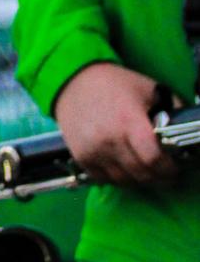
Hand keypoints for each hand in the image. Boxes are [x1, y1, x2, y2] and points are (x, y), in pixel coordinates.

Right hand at [53, 62, 179, 186]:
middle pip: (141, 174)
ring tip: (143, 168)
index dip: (168, 168)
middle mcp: (109, 139)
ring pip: (124, 181)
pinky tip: (122, 164)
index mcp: (129, 121)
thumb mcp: (148, 89)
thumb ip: (172, 109)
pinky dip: (116, 176)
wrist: (73, 80)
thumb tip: (188, 129)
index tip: (174, 168)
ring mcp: (93, 151)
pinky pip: (104, 179)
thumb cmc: (114, 83)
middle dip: (157, 177)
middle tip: (164, 173)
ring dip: (137, 178)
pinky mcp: (81, 157)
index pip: (153, 159)